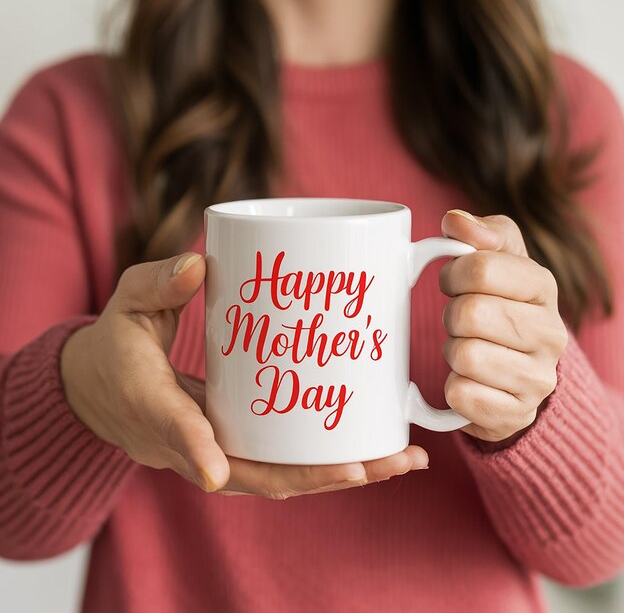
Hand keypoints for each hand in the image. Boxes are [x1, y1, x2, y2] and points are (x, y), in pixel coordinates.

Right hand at [61, 252, 428, 496]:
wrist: (104, 391)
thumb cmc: (117, 347)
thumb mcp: (127, 306)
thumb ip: (158, 285)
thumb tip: (200, 266)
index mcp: (148, 406)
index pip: (172, 429)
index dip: (193, 448)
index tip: (215, 469)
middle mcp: (187, 444)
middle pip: (254, 476)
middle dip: (318, 476)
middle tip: (382, 463)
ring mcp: (215, 452)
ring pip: (278, 477)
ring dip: (338, 474)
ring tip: (399, 459)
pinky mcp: (233, 447)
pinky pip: (281, 463)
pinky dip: (324, 462)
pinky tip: (371, 449)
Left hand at [438, 210, 568, 447]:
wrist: (518, 376)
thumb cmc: (500, 309)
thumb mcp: (499, 263)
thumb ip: (482, 234)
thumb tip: (455, 221)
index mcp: (542, 288)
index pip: (482, 267)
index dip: (453, 274)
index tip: (453, 283)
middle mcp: (550, 334)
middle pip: (468, 312)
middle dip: (451, 316)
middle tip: (459, 322)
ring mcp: (536, 379)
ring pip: (463, 355)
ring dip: (452, 351)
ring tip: (468, 349)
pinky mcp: (514, 413)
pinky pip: (460, 394)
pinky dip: (453, 387)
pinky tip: (468, 380)